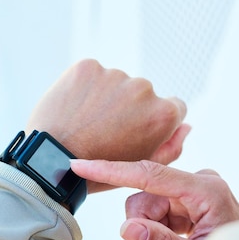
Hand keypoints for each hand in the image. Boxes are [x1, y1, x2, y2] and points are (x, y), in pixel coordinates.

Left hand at [26, 59, 187, 192]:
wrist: (51, 161)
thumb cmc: (98, 172)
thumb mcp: (142, 167)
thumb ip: (171, 146)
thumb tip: (186, 126)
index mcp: (163, 114)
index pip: (174, 106)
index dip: (153, 120)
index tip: (135, 130)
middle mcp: (144, 89)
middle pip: (143, 94)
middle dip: (129, 108)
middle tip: (104, 131)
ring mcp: (114, 75)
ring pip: (116, 84)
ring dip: (106, 97)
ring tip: (86, 123)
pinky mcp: (87, 67)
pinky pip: (92, 75)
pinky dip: (84, 88)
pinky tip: (74, 110)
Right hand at [70, 159, 238, 239]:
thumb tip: (127, 228)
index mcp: (205, 190)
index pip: (150, 174)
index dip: (111, 170)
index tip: (80, 165)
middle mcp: (197, 186)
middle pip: (142, 202)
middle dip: (139, 237)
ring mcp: (191, 195)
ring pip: (144, 214)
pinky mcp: (186, 205)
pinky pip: (154, 219)